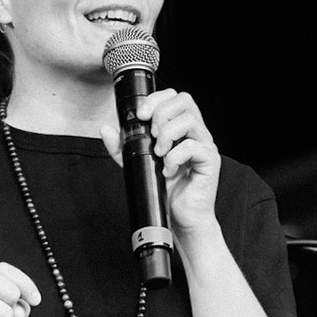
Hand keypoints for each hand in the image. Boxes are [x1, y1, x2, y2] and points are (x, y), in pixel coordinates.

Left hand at [100, 88, 219, 233]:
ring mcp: (204, 145)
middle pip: (184, 99)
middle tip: (150, 134)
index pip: (174, 97)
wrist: (181, 219)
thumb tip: (107, 129)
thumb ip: (123, 147)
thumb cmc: (166, 191)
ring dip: (166, 135)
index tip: (140, 115)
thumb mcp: (138, 164)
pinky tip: (168, 171)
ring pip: (189, 119)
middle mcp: (196, 132)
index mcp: (181, 127)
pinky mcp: (210, 160)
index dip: (156, 99)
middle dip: (160, 113)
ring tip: (159, 155)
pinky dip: (174, 158)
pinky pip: (192, 147)